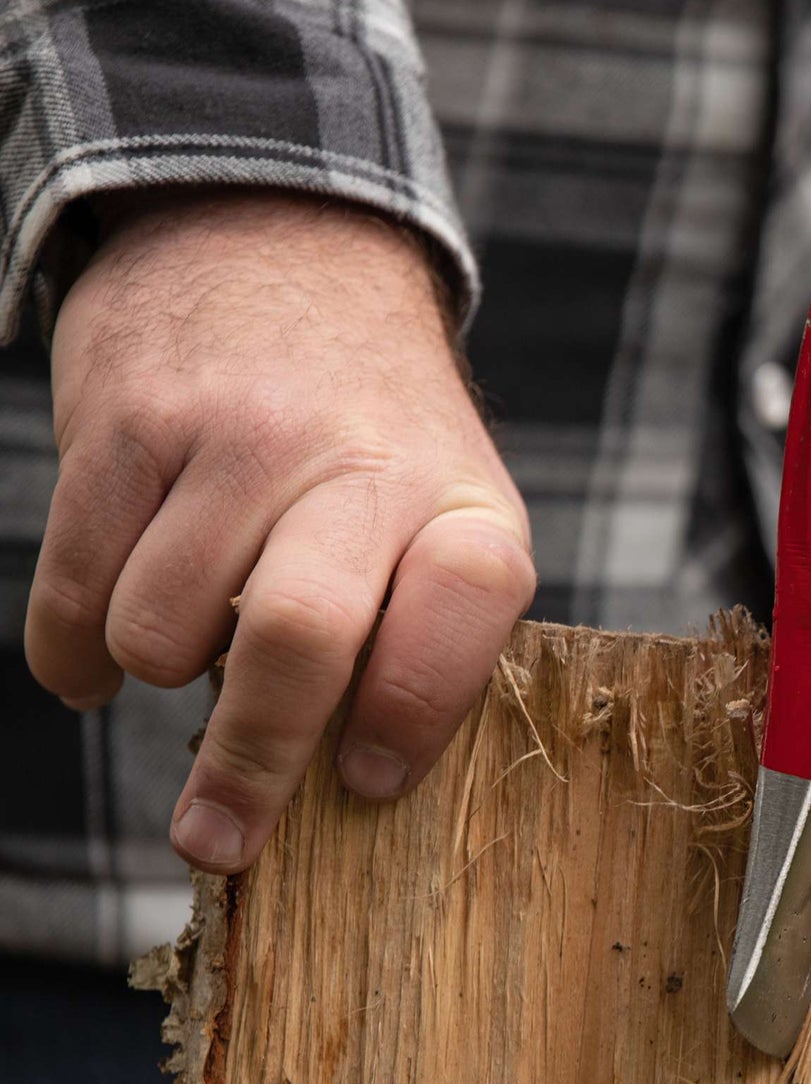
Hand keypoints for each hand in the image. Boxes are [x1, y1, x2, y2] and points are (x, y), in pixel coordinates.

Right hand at [27, 191, 534, 871]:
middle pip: (297, 642)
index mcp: (463, 505)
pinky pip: (75, 594)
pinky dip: (76, 653)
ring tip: (196, 619)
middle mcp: (358, 464)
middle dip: (250, 768)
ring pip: (158, 635)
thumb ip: (415, 632)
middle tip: (218, 840)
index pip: (462, 620)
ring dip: (160, 666)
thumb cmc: (373, 434)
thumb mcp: (446, 511)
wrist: (280, 243)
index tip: (363, 785)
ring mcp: (234, 437)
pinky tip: (102, 649)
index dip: (412, 716)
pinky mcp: (125, 422)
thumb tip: (334, 787)